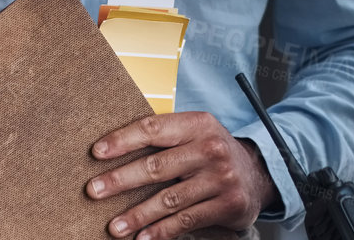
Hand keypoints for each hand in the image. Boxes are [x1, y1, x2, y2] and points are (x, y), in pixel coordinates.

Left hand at [86, 111, 277, 238]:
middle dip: (121, 180)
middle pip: (157, 166)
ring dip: (137, 215)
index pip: (154, 129)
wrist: (259, 174)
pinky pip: (186, 220)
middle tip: (94, 190)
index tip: (97, 152)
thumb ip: (166, 138)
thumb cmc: (213, 153)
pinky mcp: (227, 204)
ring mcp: (221, 177)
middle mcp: (211, 148)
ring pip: (169, 199)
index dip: (123, 140)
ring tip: (114, 226)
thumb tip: (115, 151)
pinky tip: (143, 238)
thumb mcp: (196, 134)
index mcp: (199, 124)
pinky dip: (161, 232)